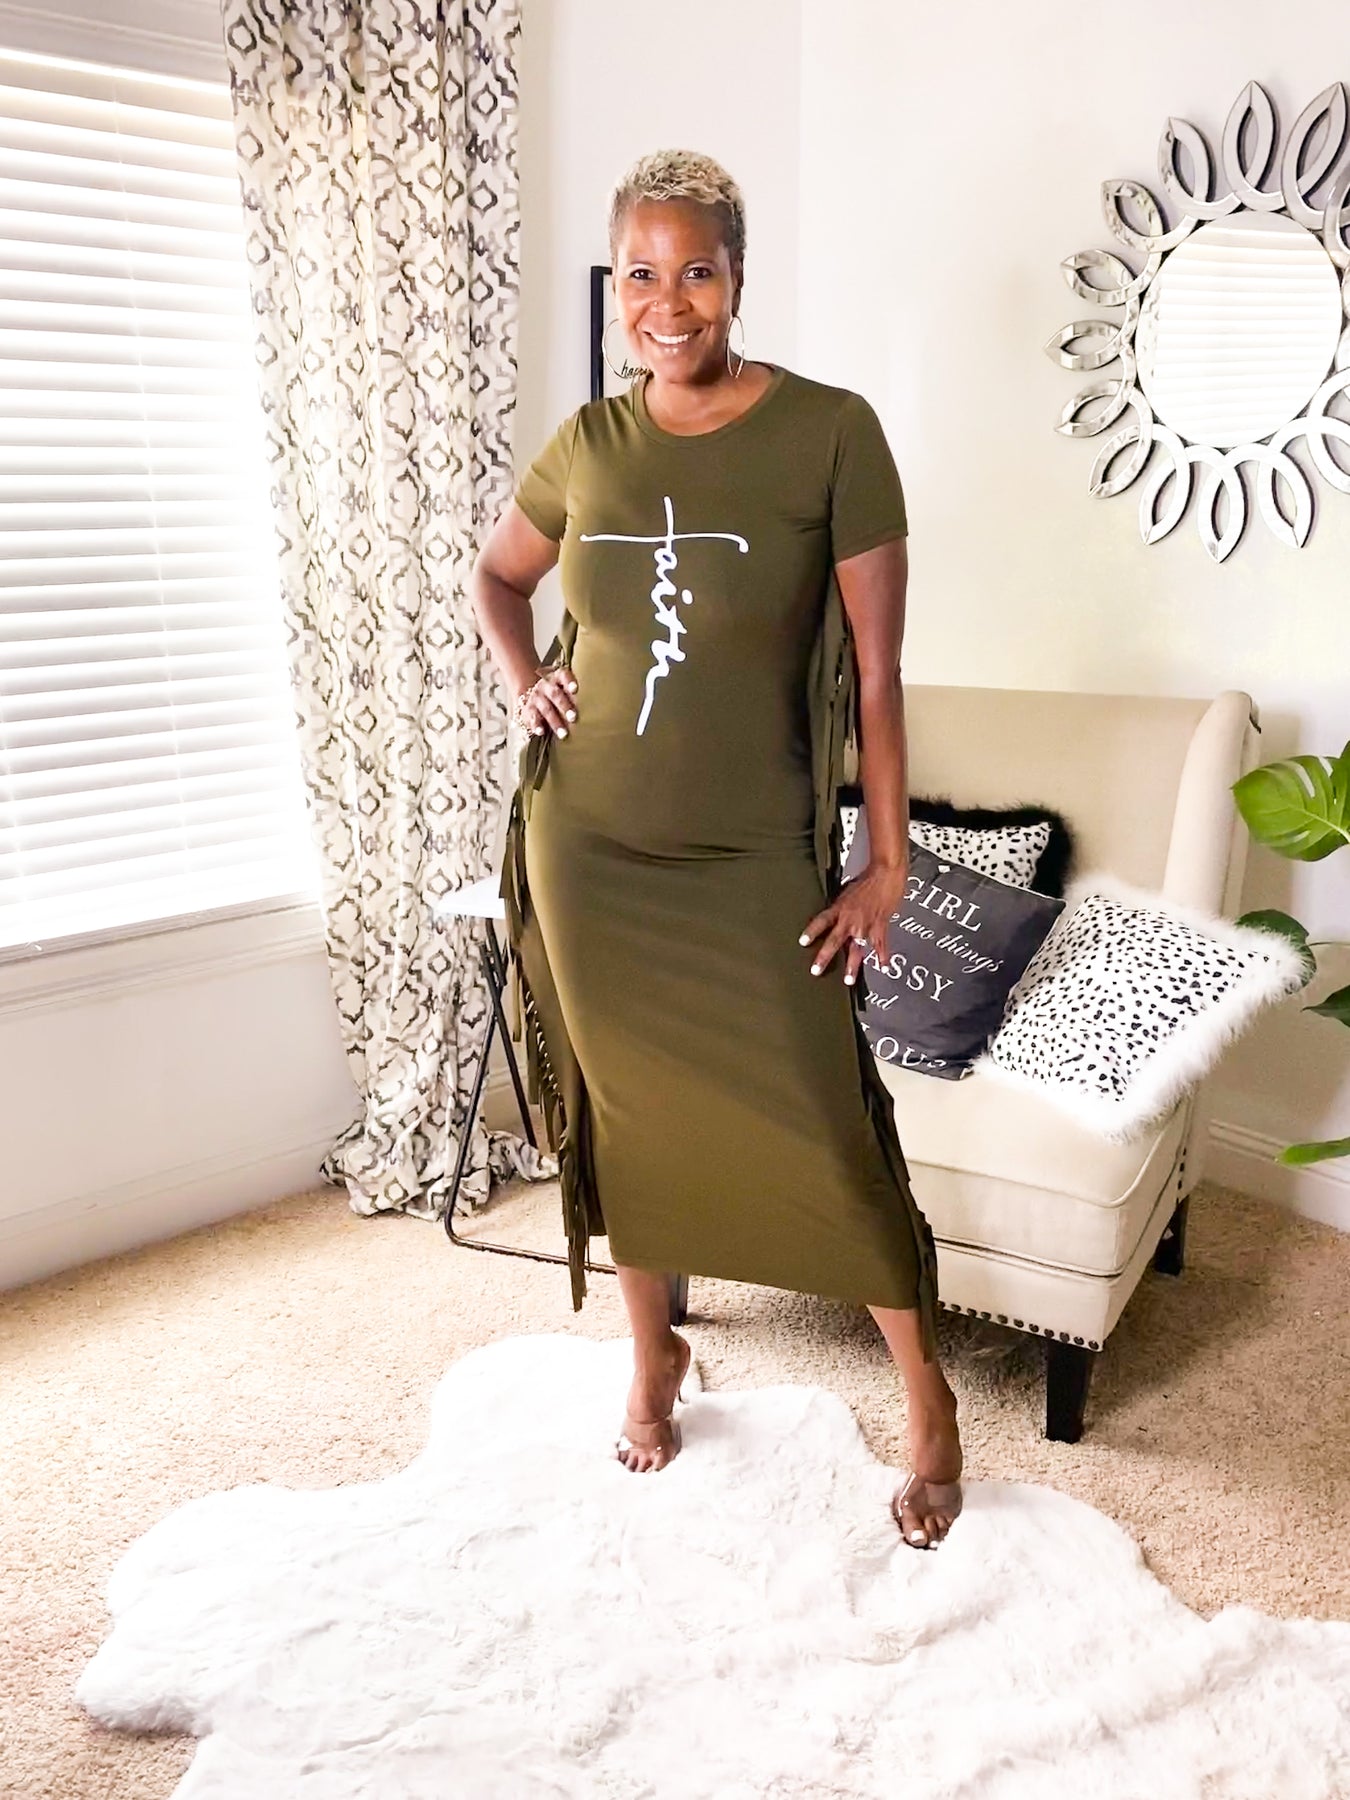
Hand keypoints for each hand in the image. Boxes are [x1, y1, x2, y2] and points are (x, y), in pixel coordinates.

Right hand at [514, 663, 577, 737]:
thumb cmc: (559, 694)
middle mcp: (545, 686)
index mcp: (557, 678)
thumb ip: (576, 694)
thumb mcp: (565, 689)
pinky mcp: (528, 710)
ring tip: (564, 734)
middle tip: (574, 718)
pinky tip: (541, 732)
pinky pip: (532, 717)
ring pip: (546, 709)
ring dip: (555, 722)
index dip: (569, 681)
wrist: (534, 695)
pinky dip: (536, 725)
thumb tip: (595, 706)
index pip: (563, 675)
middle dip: (565, 706)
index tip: (575, 690)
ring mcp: (536, 697)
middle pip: (555, 694)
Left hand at [799, 860, 908, 986]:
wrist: (886, 873)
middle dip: (825, 957)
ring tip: (848, 980)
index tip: (803, 942)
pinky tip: (882, 967)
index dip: (812, 932)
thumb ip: (841, 906)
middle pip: (834, 940)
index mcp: (840, 908)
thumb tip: (835, 914)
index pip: (821, 921)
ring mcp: (865, 925)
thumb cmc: (867, 879)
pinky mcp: (880, 926)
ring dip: (853, 966)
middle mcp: (850, 919)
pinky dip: (882, 956)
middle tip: (816, 970)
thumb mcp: (847, 891)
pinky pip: (880, 945)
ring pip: (856, 949)